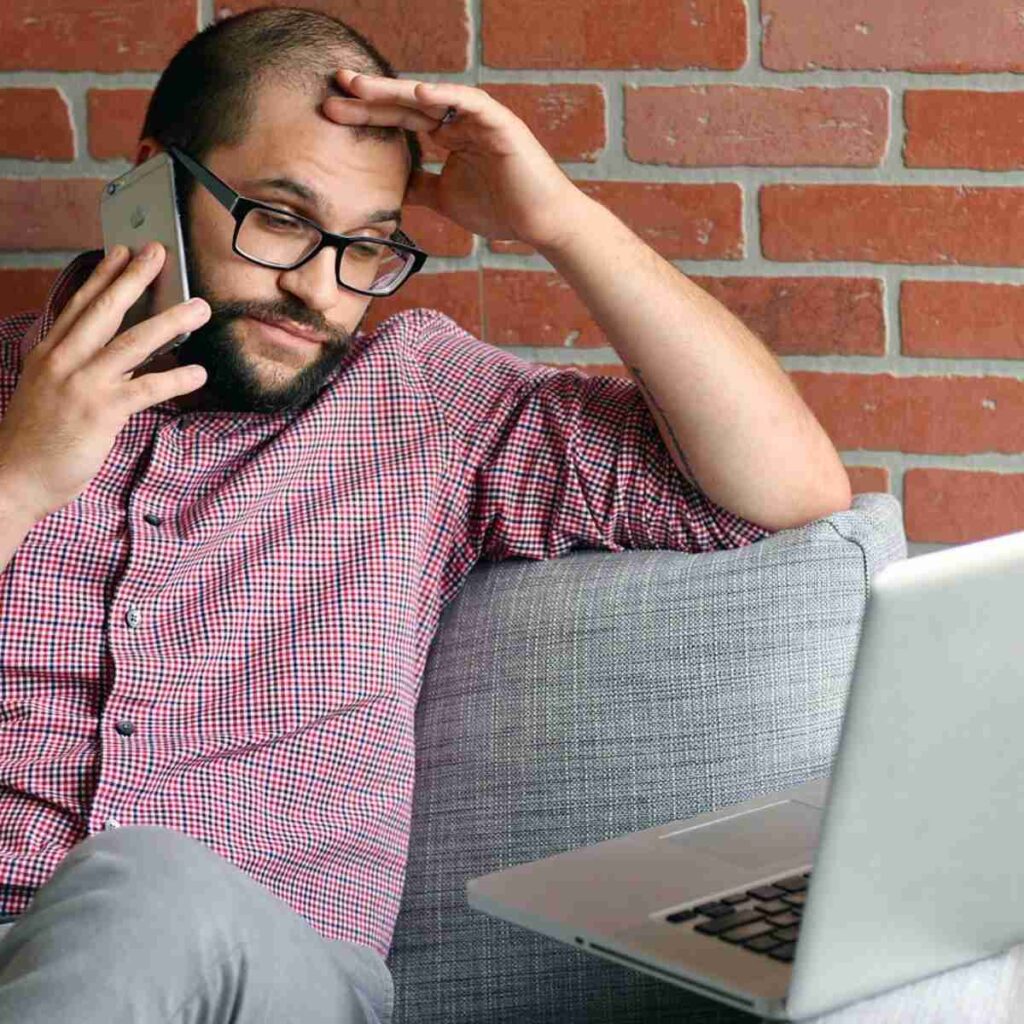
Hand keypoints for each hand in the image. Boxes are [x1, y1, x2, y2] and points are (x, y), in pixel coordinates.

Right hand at [0, 242, 211, 524]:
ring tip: (200, 307)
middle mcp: (63, 361)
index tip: (121, 251)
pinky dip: (176, 379)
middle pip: (105, 311)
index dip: (102, 276)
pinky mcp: (101, 412)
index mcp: (49, 353)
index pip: (79, 306)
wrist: (13, 477)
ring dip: (171, 322)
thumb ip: (80, 370)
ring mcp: (82, 384)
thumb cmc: (35, 440)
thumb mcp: (50, 392)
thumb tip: (121, 359)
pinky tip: (199, 373)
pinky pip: (147, 389)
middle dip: (134, 278)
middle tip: (159, 252)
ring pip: (133, 343)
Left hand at [321, 68, 587, 250]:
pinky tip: (418, 93)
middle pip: (407, 103)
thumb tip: (391, 188)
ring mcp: (479, 119)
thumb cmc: (501, 210)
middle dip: (370, 95)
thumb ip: (420, 187)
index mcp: (448, 134)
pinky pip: (470, 103)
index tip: (331, 111)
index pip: (400, 119)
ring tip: (362, 86)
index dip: (367, 113)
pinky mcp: (500, 124)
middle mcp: (460, 120)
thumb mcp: (445, 198)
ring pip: (433, 97)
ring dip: (396, 90)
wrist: (540, 223)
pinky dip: (446, 97)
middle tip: (335, 85)